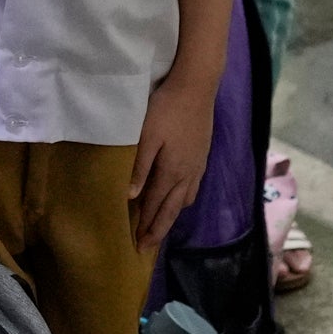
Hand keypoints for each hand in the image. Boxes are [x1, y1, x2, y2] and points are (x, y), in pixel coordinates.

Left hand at [129, 67, 219, 253]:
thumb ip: (140, 167)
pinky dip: (183, 200)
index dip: (146, 226)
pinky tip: (179, 198)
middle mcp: (187, 174)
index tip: (137, 245)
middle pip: (172, 209)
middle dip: (159, 229)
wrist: (197, 86)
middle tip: (147, 247)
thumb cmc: (166, 108)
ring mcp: (197, 165)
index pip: (156, 205)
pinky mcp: (202, 156)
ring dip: (171, 216)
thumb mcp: (147, 136)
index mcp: (172, 171)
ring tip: (161, 227)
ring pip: (185, 200)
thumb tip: (130, 197)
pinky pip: (193, 188)